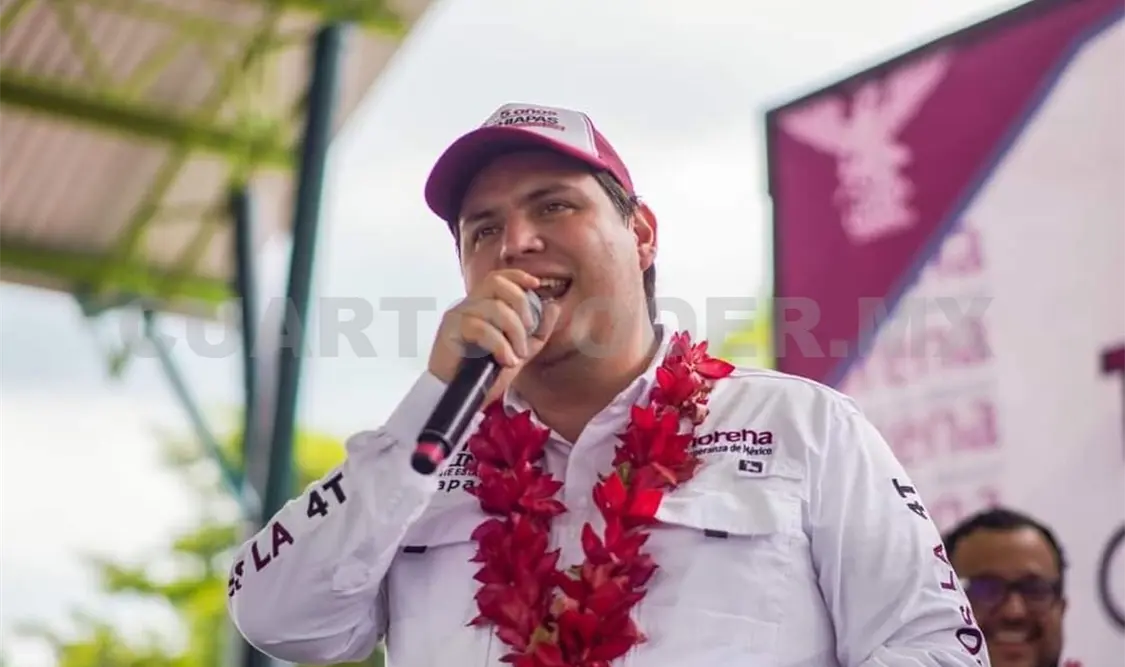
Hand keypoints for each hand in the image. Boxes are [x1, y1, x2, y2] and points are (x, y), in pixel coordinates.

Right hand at [428, 269, 560, 403]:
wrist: (464, 396)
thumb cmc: (488, 371)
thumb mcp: (522, 350)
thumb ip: (539, 330)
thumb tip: (553, 305)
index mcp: (485, 305)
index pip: (498, 277)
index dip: (517, 276)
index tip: (536, 284)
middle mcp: (470, 304)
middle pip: (497, 284)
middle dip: (521, 304)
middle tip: (529, 330)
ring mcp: (458, 315)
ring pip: (493, 308)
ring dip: (514, 332)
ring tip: (517, 355)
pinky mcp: (450, 330)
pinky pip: (480, 328)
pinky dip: (500, 345)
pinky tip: (506, 360)